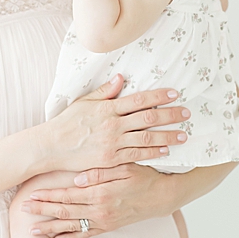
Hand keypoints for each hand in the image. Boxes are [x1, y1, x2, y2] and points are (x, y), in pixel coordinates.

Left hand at [20, 163, 173, 237]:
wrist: (164, 196)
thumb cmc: (144, 176)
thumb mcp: (125, 168)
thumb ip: (101, 173)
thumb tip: (78, 178)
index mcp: (101, 193)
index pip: (67, 195)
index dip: (48, 196)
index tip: (30, 195)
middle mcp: (100, 210)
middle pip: (64, 211)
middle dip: (42, 211)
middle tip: (22, 211)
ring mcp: (104, 221)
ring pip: (72, 226)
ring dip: (50, 228)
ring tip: (32, 230)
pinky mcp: (109, 227)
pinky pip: (86, 235)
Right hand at [42, 74, 189, 172]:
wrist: (51, 146)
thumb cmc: (66, 123)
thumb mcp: (83, 102)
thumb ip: (104, 91)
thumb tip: (120, 78)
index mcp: (107, 108)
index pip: (139, 100)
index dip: (159, 96)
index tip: (175, 94)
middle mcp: (113, 125)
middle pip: (148, 118)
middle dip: (171, 115)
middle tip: (187, 113)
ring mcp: (113, 143)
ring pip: (147, 137)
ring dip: (168, 135)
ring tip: (183, 135)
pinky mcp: (111, 159)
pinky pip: (137, 154)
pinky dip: (153, 152)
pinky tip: (165, 150)